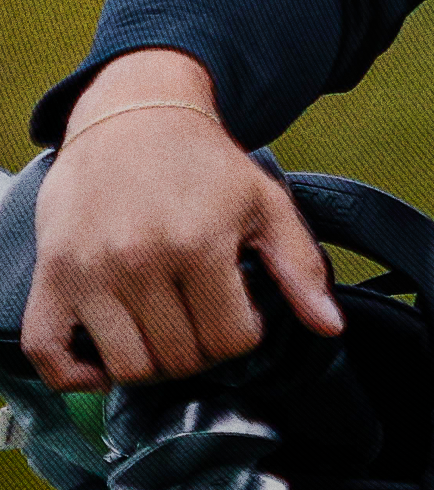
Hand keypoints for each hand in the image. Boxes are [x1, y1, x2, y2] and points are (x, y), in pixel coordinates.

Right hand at [22, 52, 341, 390]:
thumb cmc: (202, 163)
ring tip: (162, 331)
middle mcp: (139, 261)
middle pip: (180, 360)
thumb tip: (329, 326)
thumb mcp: (265, 202)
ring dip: (150, 364)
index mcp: (199, 242)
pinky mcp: (51, 276)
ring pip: (127, 368)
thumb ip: (300, 266)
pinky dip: (76, 373)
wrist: (134, 116)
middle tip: (200, 318)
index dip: (243, 335)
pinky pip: (48, 354)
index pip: (231, 341)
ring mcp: (89, 272)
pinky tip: (104, 356)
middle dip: (200, 350)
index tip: (237, 311)